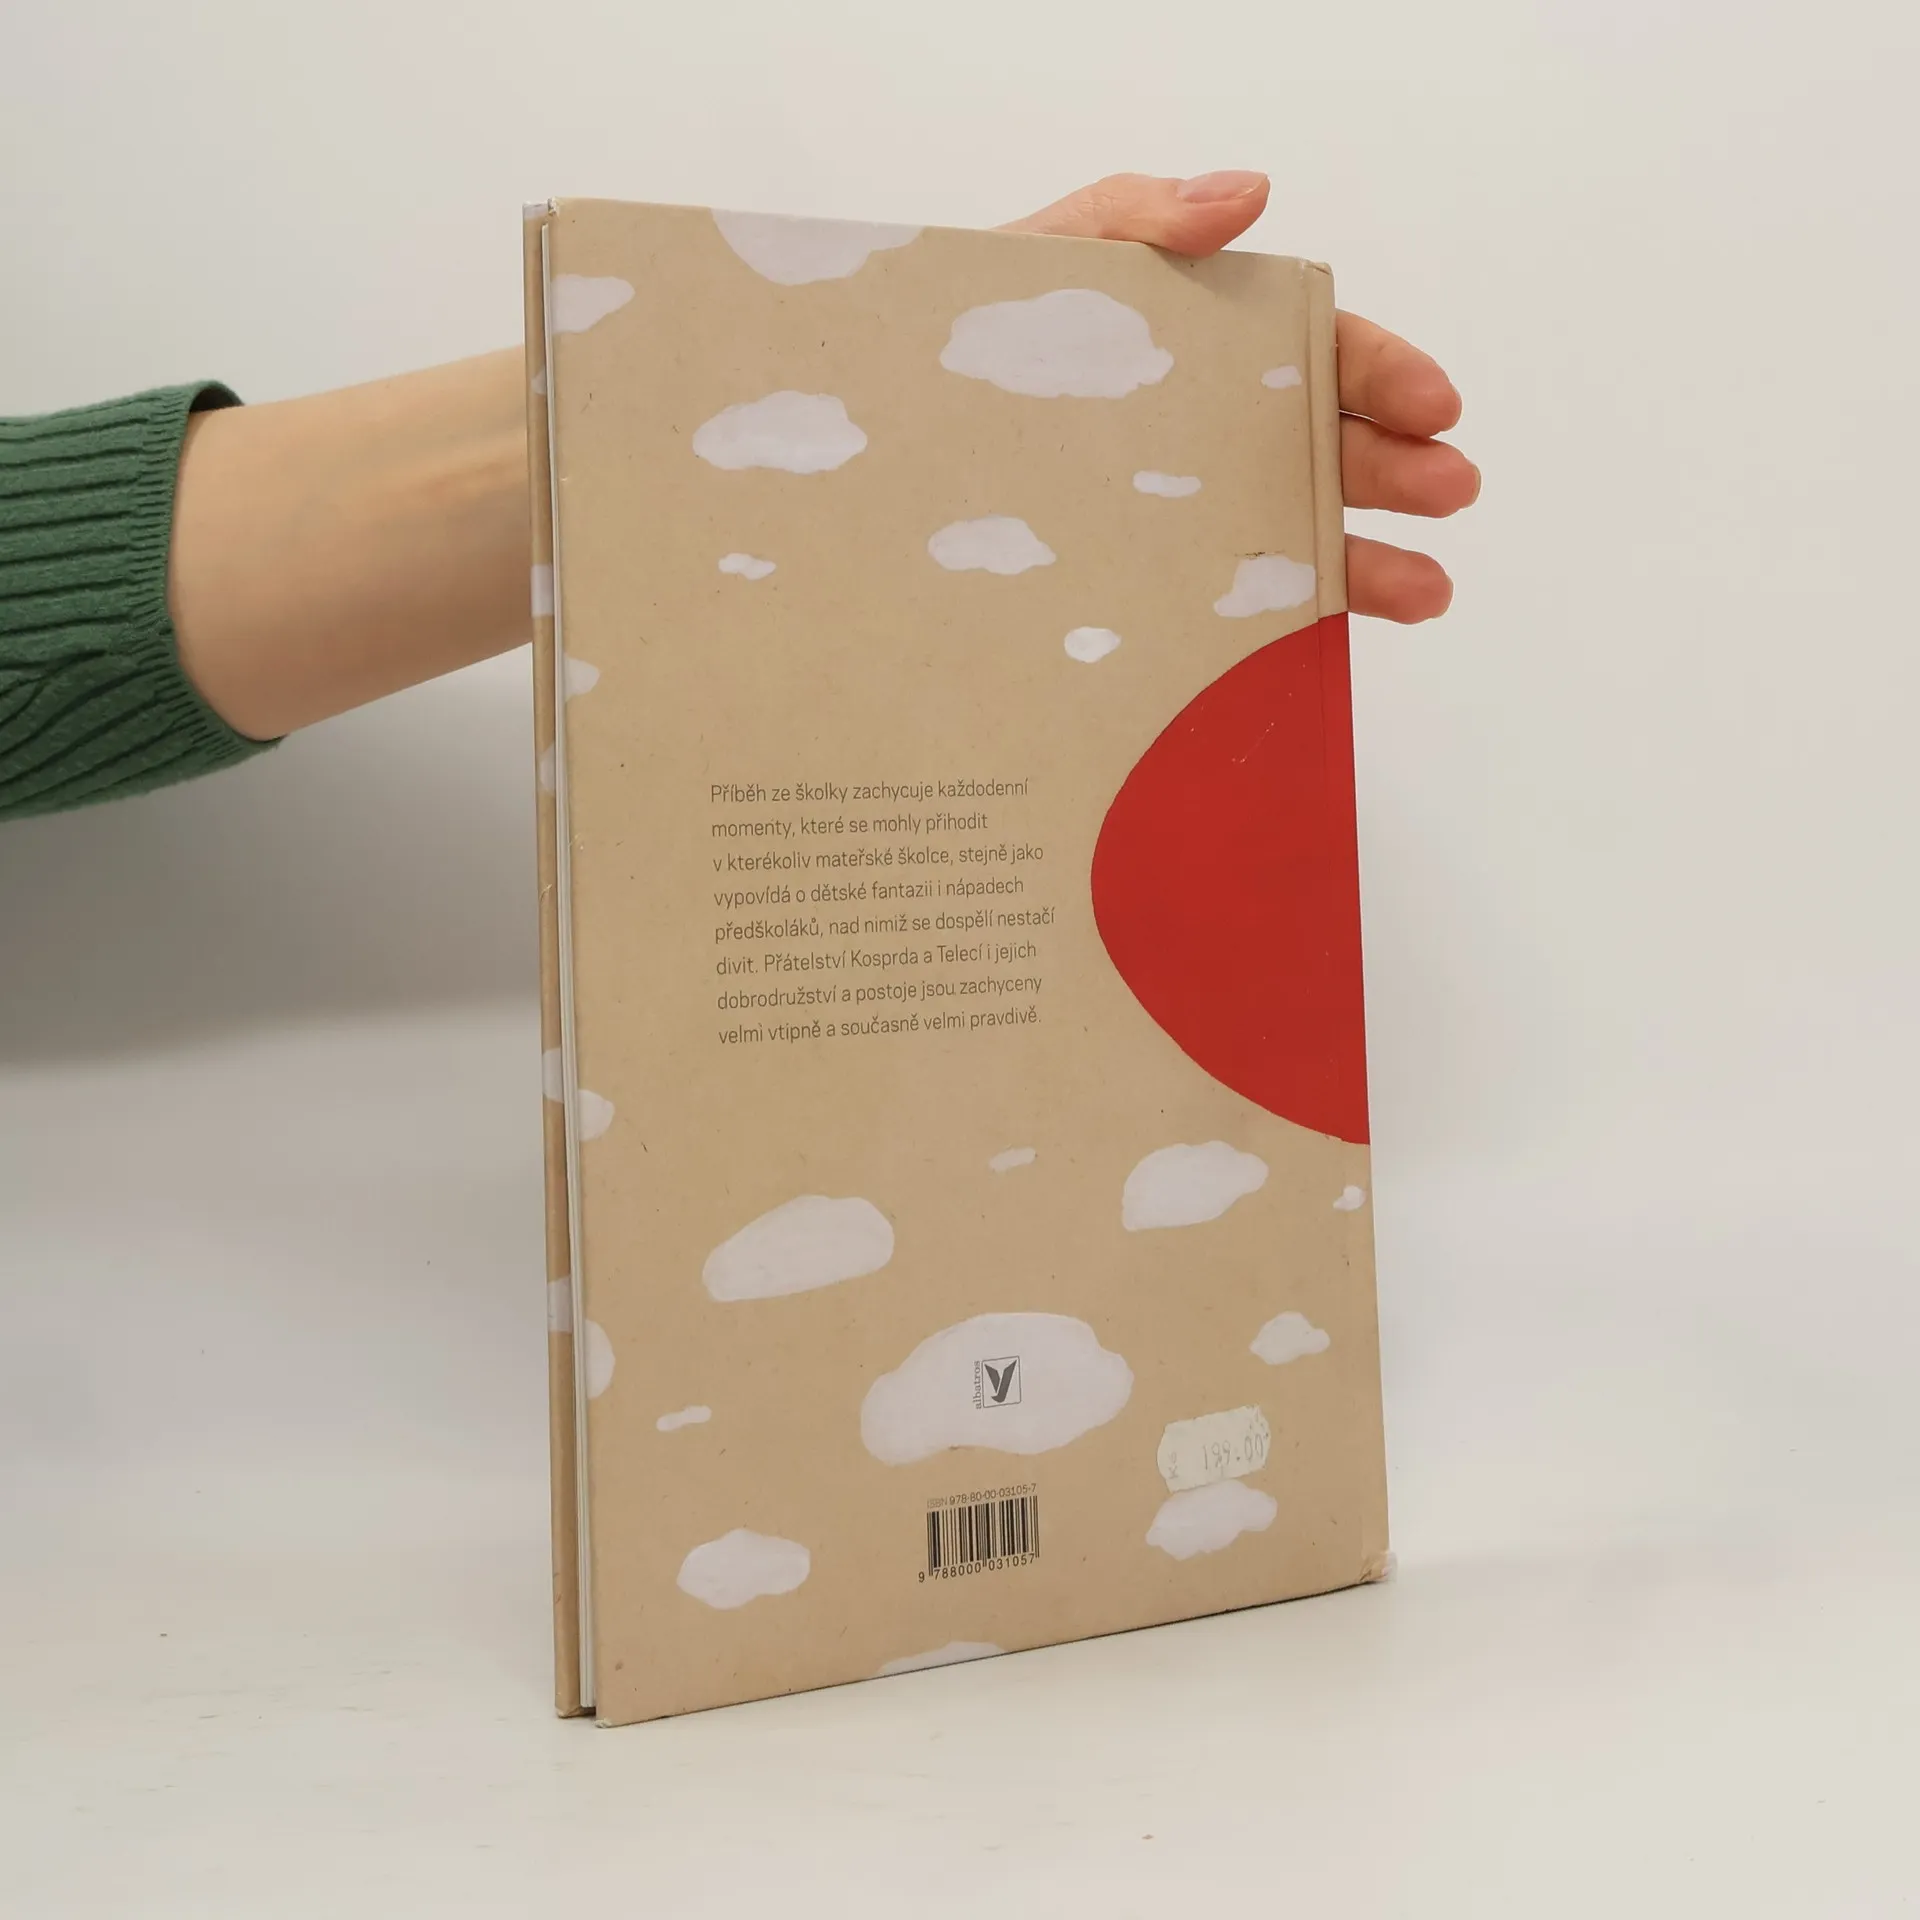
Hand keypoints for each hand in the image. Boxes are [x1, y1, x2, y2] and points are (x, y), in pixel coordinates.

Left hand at [1004, 171, 1475, 622]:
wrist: (876, 452)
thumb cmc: (964, 341)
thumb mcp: (1043, 257)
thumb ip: (1139, 217)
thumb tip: (1250, 194)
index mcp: (1207, 349)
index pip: (1319, 353)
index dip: (1384, 374)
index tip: (1434, 403)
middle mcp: (1211, 437)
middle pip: (1327, 447)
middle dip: (1399, 468)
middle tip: (1448, 489)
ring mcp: (1185, 518)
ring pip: (1297, 536)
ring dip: (1371, 562)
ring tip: (1426, 589)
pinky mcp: (1146, 590)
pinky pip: (1230, 611)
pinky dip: (1287, 626)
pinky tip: (1325, 640)